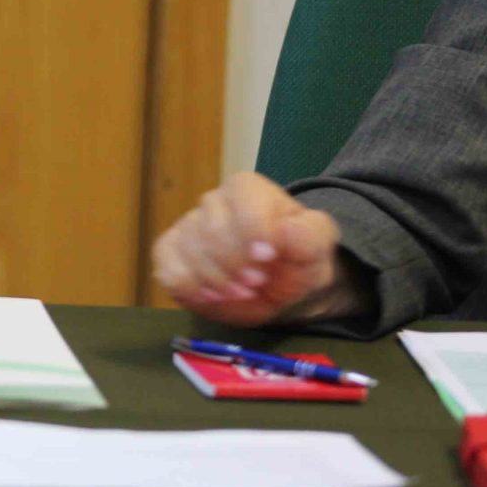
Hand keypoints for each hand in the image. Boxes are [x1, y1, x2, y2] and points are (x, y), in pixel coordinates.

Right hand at [151, 171, 353, 325]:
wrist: (281, 285)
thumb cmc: (297, 258)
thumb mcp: (317, 246)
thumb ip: (310, 235)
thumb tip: (288, 229)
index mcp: (247, 189)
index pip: (241, 201)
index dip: (252, 231)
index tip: (267, 259)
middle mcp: (213, 202)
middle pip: (211, 229)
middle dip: (234, 264)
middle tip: (257, 284)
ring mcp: (187, 227)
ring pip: (189, 252)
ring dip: (217, 281)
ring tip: (242, 293)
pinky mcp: (170, 253)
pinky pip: (169, 270)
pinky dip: (191, 289)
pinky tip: (213, 297)